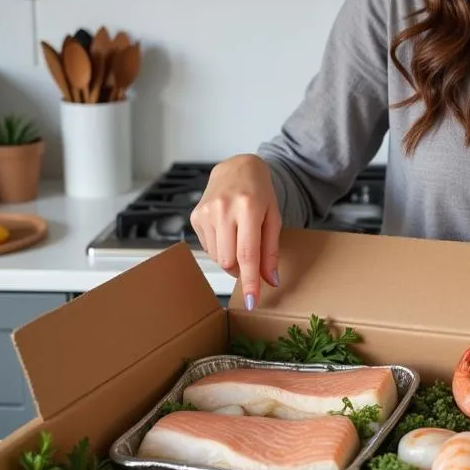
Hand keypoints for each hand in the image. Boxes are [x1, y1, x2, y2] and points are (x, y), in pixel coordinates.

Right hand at [189, 154, 281, 308]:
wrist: (238, 167)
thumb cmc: (260, 193)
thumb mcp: (274, 218)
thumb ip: (271, 251)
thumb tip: (270, 281)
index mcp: (249, 207)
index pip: (248, 254)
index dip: (251, 281)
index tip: (253, 301)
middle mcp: (224, 209)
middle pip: (230, 260)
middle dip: (242, 269)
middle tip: (251, 259)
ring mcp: (206, 212)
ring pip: (217, 257)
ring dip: (230, 259)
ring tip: (239, 239)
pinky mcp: (195, 216)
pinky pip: (208, 248)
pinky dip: (220, 248)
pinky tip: (227, 231)